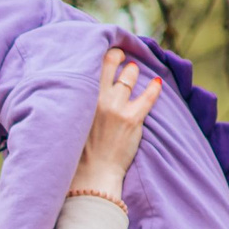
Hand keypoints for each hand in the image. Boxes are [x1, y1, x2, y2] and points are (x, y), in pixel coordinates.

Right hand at [80, 48, 163, 178]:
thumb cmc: (77, 152)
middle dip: (118, 57)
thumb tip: (85, 91)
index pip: (92, 66)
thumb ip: (79, 104)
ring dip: (132, 72)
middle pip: (110, 65)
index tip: (107, 53)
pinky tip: (156, 83)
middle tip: (122, 57)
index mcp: (81, 97)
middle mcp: (98, 98)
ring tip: (133, 71)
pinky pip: (147, 97)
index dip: (101, 56)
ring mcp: (116, 108)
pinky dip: (153, 89)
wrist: (91, 175)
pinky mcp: (132, 119)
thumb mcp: (72, 122)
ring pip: (128, 77)